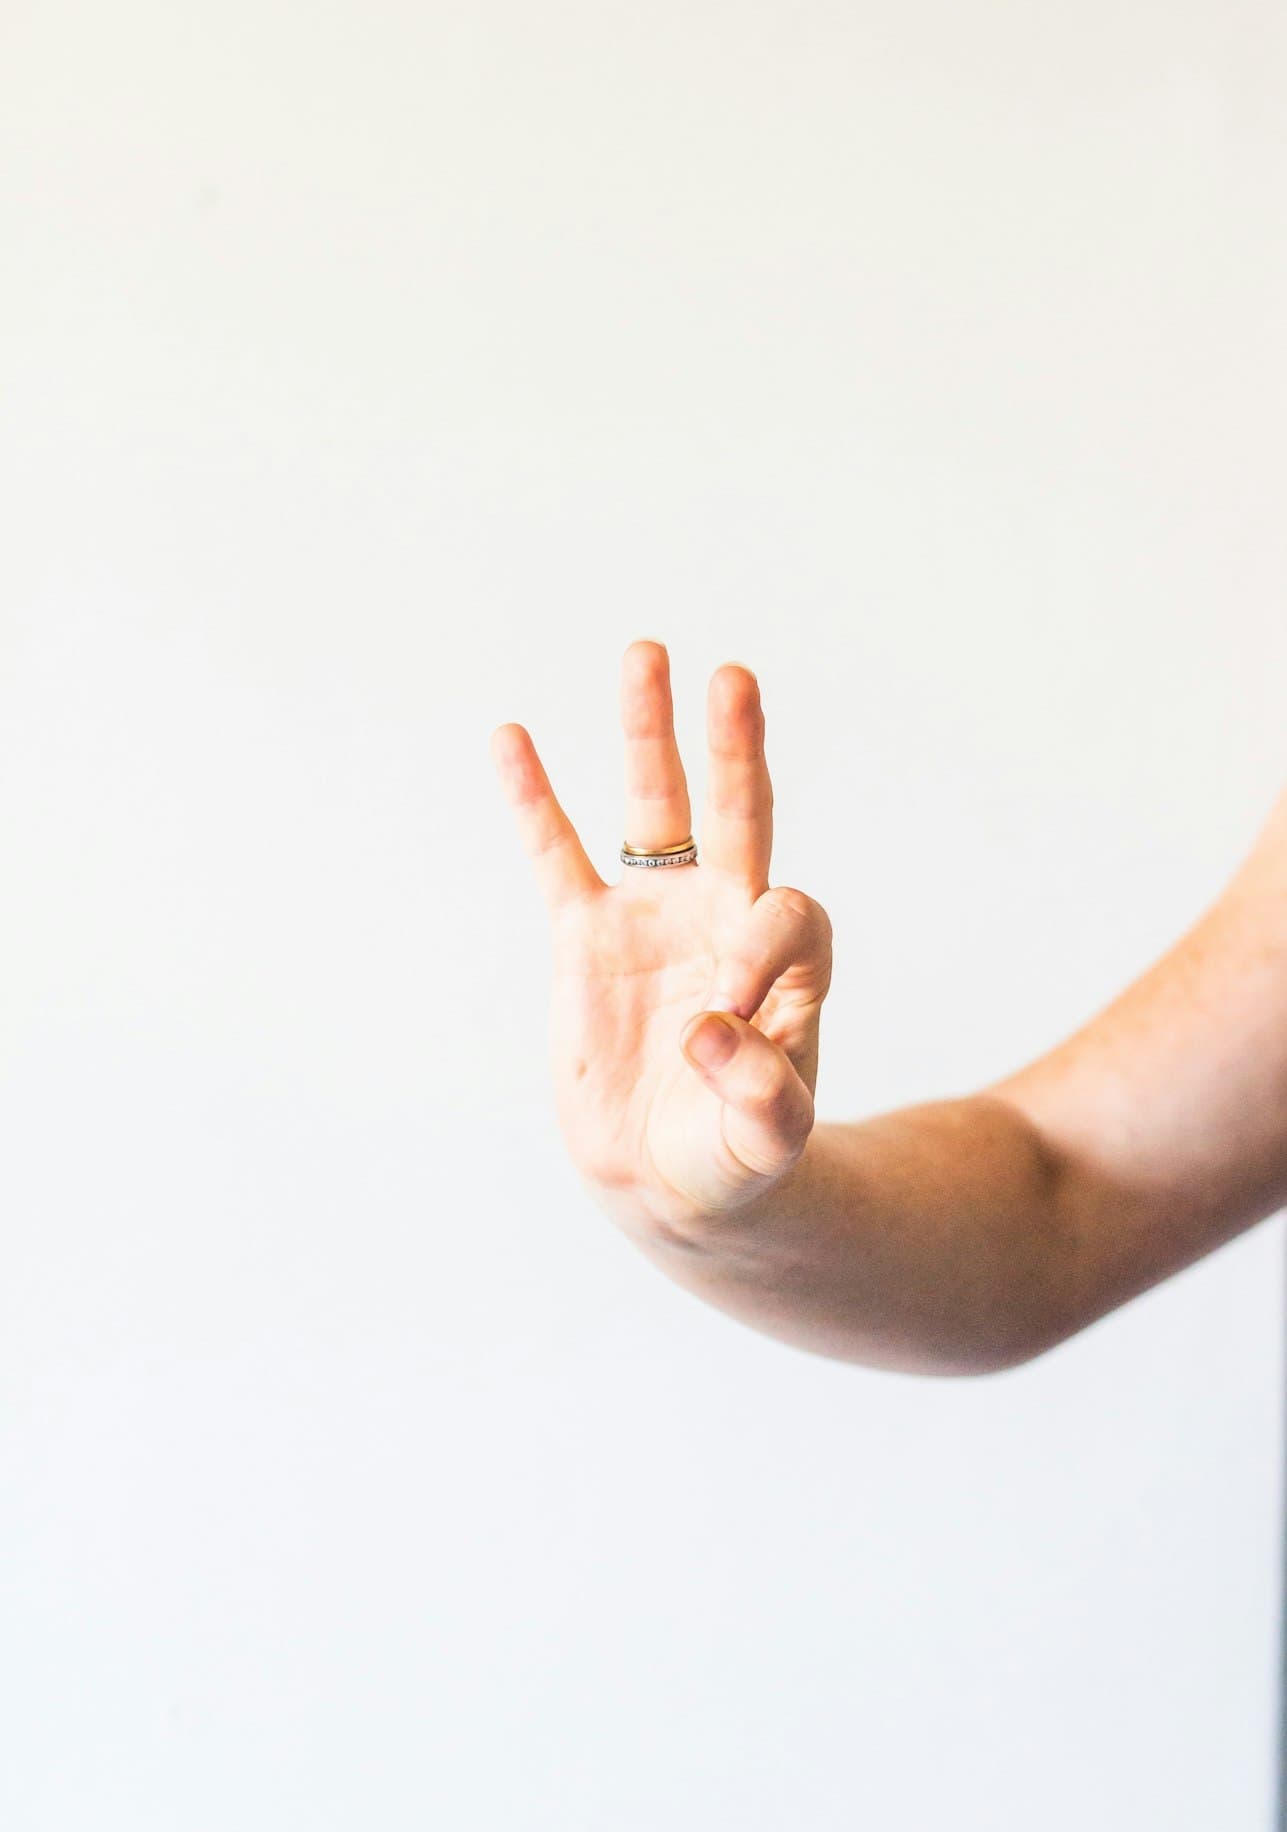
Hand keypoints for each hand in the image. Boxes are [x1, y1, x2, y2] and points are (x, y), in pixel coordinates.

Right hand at [491, 640, 832, 1233]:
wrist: (670, 1177)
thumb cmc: (734, 1157)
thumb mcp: (766, 1142)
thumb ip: (762, 1094)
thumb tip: (711, 1029)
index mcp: (787, 963)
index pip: (784, 917)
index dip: (760, 952)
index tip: (722, 1020)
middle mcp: (726, 919)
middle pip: (739, 815)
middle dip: (736, 749)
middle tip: (732, 678)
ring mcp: (656, 919)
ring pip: (655, 813)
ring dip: (649, 738)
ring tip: (644, 654)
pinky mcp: (587, 938)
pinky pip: (557, 857)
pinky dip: (535, 801)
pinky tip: (512, 738)